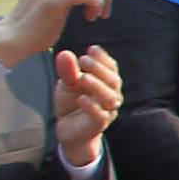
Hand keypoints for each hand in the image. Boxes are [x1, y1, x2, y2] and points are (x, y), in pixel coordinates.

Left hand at [53, 45, 121, 166]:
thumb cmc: (72, 103)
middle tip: (83, 60)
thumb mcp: (67, 84)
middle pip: (113, 80)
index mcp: (107, 82)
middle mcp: (112, 95)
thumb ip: (68, 71)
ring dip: (97, 86)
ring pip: (110, 98)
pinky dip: (92, 107)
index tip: (91, 49)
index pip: (111, 67)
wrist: (69, 130)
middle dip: (99, 69)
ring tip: (83, 78)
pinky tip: (81, 99)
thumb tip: (65, 54)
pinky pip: (100, 115)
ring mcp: (108, 111)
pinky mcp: (99, 125)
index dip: (103, 58)